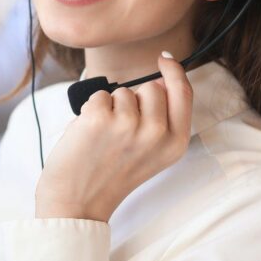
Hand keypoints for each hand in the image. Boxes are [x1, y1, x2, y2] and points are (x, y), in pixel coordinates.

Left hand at [35, 54, 193, 221]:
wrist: (77, 203)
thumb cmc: (110, 175)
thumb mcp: (151, 153)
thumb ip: (161, 120)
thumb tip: (159, 79)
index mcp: (175, 143)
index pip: (184, 93)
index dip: (174, 71)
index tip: (165, 58)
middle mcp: (157, 134)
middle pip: (151, 87)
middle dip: (134, 99)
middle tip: (121, 131)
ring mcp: (129, 126)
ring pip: (122, 91)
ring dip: (110, 107)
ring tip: (103, 137)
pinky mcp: (100, 120)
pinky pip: (98, 96)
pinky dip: (90, 110)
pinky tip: (89, 135)